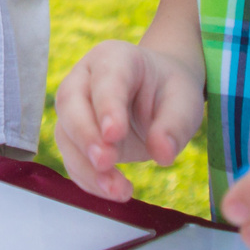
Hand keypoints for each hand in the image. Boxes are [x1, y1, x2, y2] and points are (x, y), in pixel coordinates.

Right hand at [53, 40, 206, 202]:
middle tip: (106, 163)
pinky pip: (71, 158)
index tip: (114, 135)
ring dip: (87, 166)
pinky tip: (110, 191)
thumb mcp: (185, 101)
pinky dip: (88, 179)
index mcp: (115, 58)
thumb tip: (162, 154)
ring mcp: (74, 107)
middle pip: (70, 103)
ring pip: (65, 134)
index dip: (107, 106)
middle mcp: (85, 78)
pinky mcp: (74, 136)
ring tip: (117, 190)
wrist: (156, 95)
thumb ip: (175, 125)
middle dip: (85, 136)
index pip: (106, 78)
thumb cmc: (169, 91)